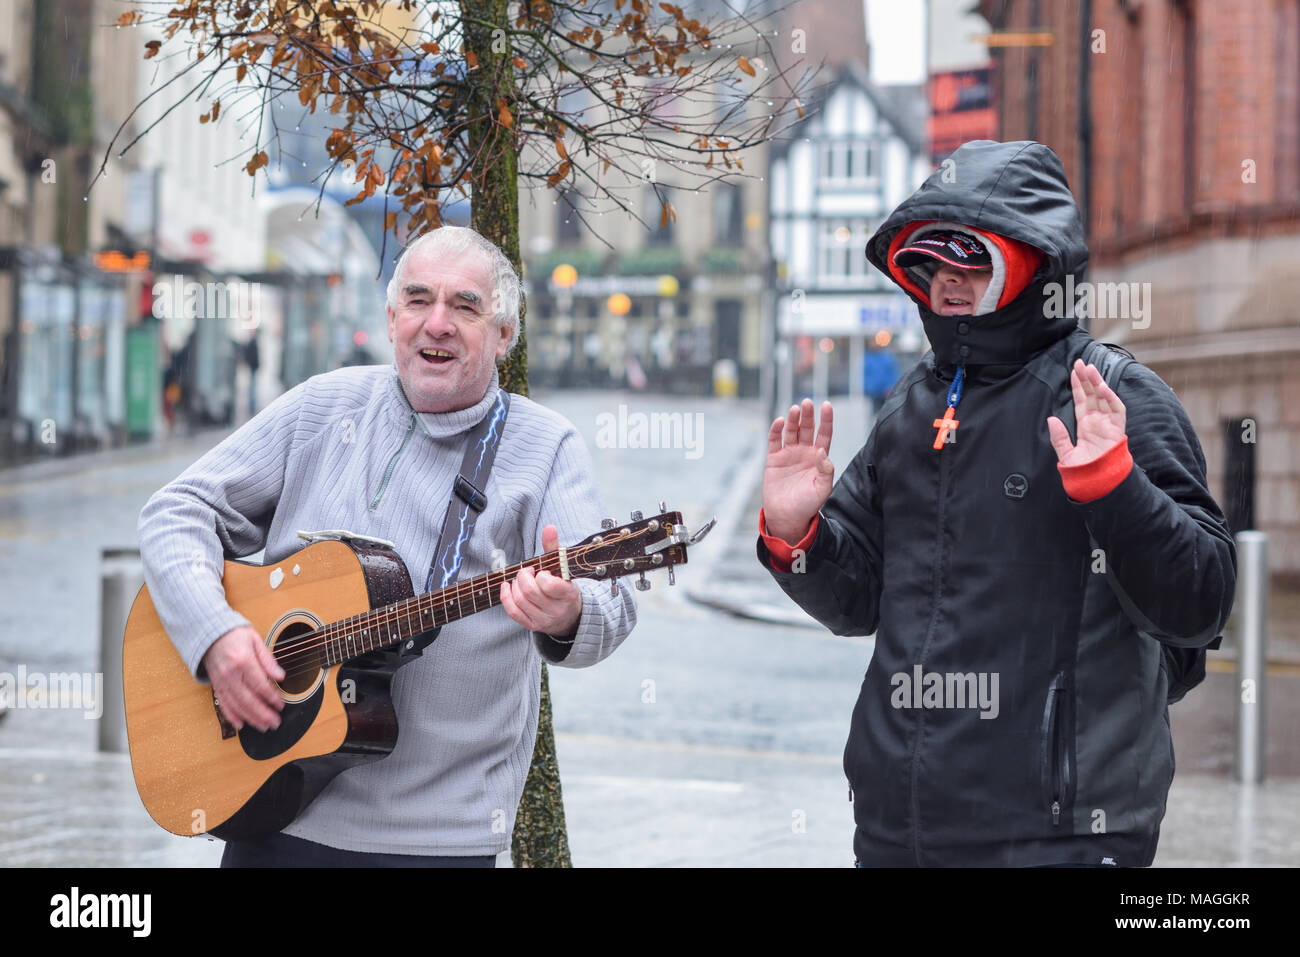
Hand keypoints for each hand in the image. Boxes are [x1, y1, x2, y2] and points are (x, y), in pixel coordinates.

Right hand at [201, 625, 284, 731]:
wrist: (210, 635)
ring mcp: (221, 682)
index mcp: (243, 661)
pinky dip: (232, 716)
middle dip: (263, 714)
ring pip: (237, 705)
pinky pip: (223, 704)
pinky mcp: (216, 686)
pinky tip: (241, 724)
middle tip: (275, 722)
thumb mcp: (255, 640)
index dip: (271, 697)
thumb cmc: (234, 636)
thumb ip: (268, 660)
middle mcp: (230, 674)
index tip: (281, 705)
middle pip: (248, 699)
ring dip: (251, 719)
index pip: (259, 684)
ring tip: (264, 726)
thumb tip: (281, 676)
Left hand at [500, 524, 582, 636]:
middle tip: (527, 572)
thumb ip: (554, 548)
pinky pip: (513, 612)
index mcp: (568, 595)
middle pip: (530, 592)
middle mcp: (556, 610)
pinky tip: (507, 587)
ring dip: (515, 586)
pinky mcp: (532, 625)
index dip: (541, 575)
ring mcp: (544, 620)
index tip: (541, 572)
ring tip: (521, 580)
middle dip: (523, 577)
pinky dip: (506, 597)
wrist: (570, 616)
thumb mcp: (563, 568)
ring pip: (520, 601)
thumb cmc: (564, 588)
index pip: (549, 585)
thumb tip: (549, 528)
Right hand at [762, 398, 834, 544]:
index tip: (827, 405)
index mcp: (818, 458)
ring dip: (793, 419)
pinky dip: (775, 430)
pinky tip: (779, 422)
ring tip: (795, 409)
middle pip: (807, 428)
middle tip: (807, 402)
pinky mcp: (774, 459)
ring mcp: (789, 454)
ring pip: (791, 431)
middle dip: (808, 415)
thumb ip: (826, 470)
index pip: (824, 434)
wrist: (787, 517)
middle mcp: (804, 452)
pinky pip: (774, 441)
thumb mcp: (823, 489)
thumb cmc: (807, 505)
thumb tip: (822, 450)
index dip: (826, 420)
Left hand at [1046, 359, 1127, 466]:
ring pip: (1104, 398)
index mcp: (1086, 426)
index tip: (1074, 371)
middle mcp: (1098, 422)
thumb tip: (1051, 419)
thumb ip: (1059, 437)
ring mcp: (1108, 424)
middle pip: (1092, 395)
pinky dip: (1111, 397)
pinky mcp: (1117, 429)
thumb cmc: (1083, 472)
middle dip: (1087, 378)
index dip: (1078, 386)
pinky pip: (1117, 409)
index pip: (1082, 401)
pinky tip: (1102, 387)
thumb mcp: (1066, 454)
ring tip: (1089, 368)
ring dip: (1097, 382)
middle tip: (1080, 362)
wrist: (1098, 483)